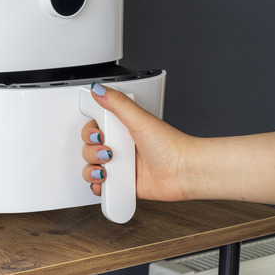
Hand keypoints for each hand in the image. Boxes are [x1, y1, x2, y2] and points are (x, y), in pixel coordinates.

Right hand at [81, 83, 191, 200]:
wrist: (185, 172)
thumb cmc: (171, 146)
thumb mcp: (140, 119)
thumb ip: (117, 103)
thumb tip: (98, 88)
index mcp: (122, 128)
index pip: (94, 128)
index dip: (90, 132)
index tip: (99, 134)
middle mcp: (120, 146)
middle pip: (89, 148)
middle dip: (91, 151)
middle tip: (107, 151)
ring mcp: (121, 166)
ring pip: (91, 167)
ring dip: (92, 169)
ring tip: (107, 169)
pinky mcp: (123, 183)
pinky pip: (102, 185)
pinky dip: (98, 185)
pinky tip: (105, 181)